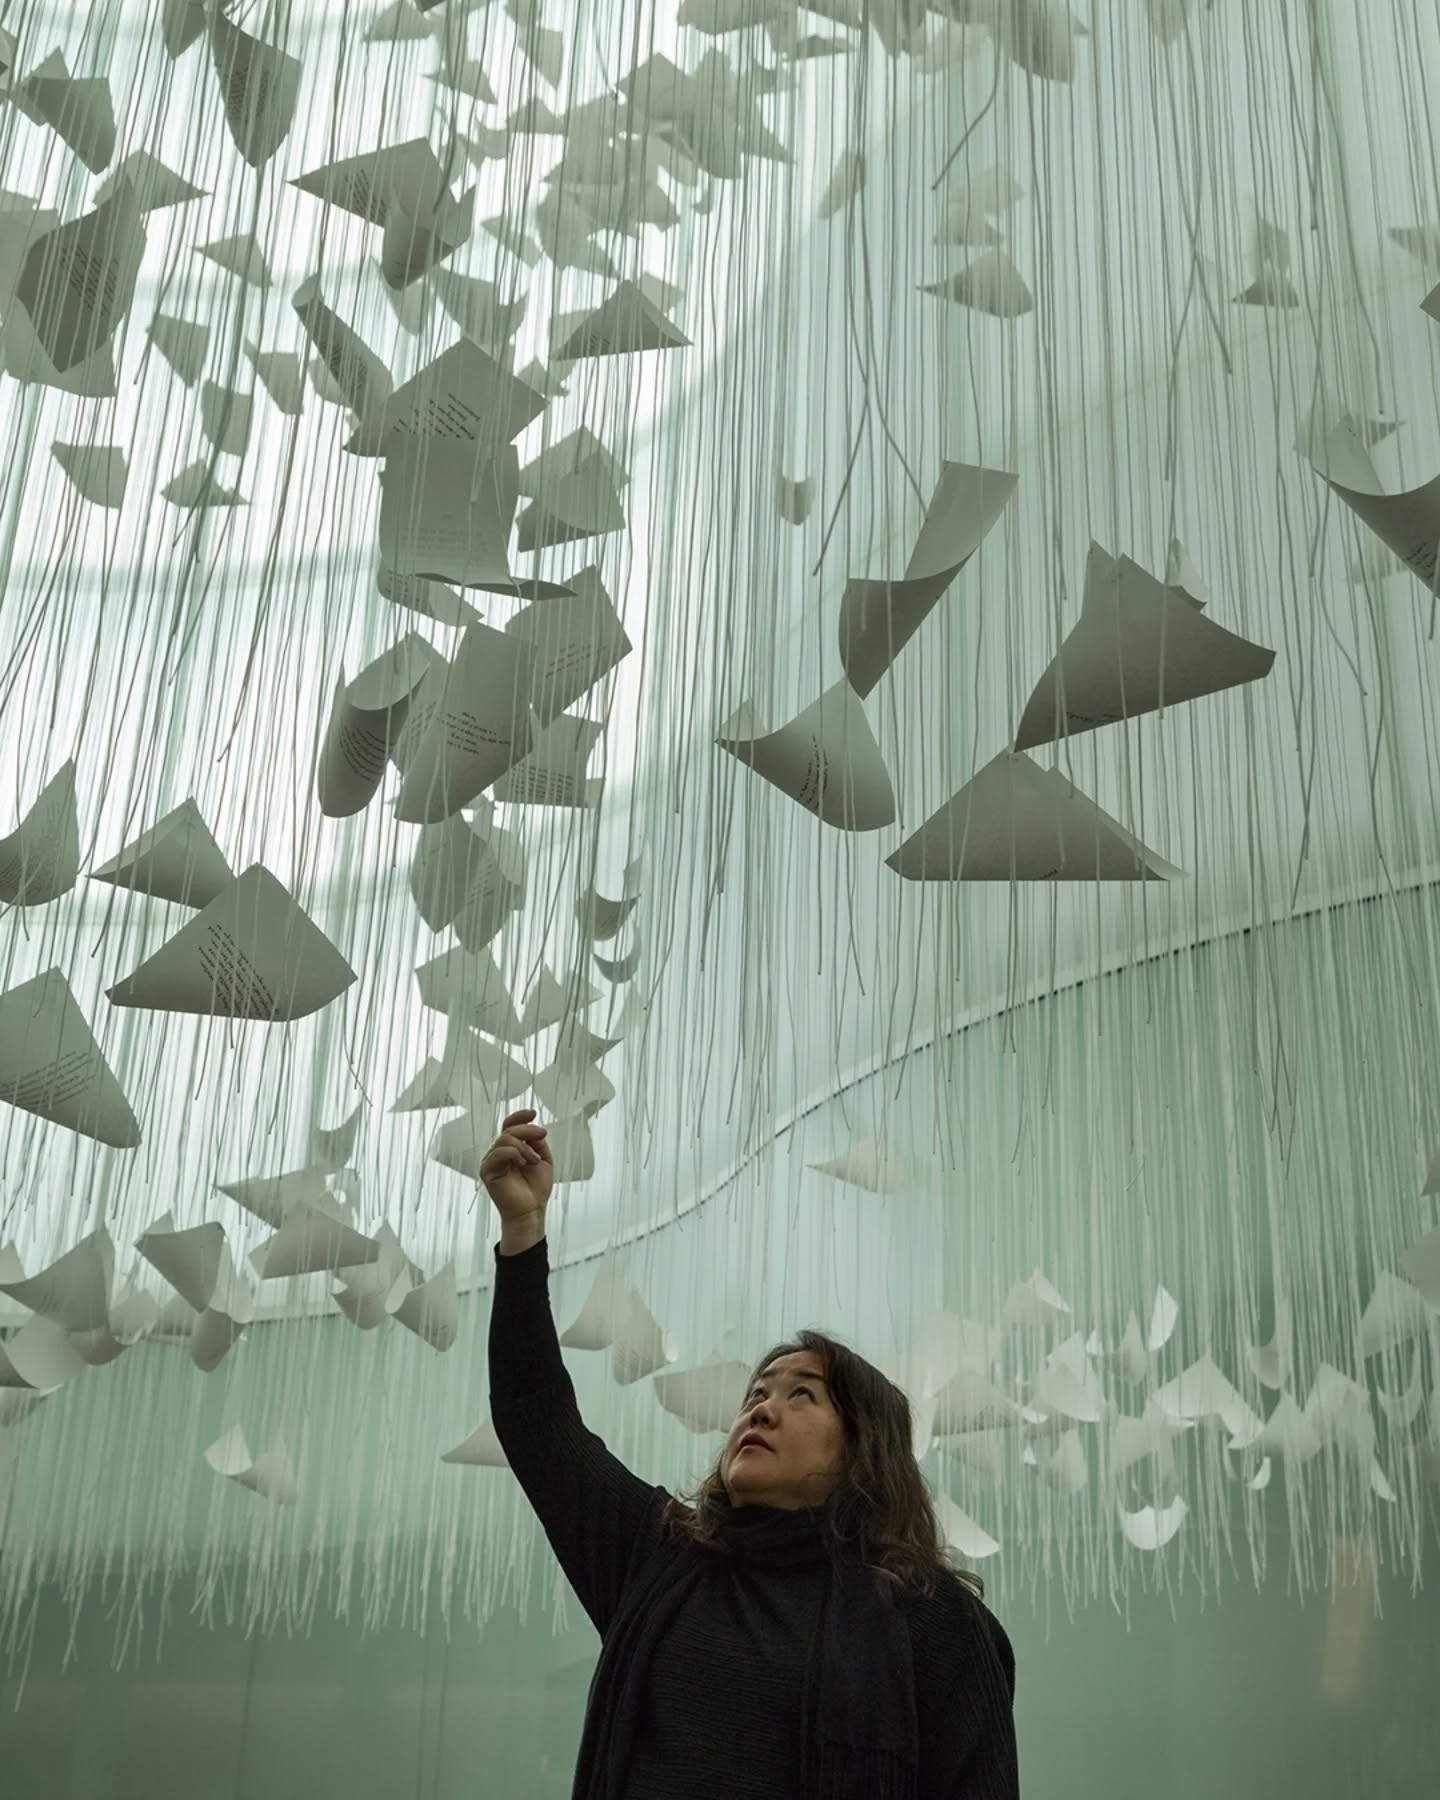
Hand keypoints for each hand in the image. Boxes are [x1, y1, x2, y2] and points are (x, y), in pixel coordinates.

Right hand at [481, 1109, 553, 1223]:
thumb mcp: (544, 1159)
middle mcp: (499, 1152)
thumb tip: (534, 1129)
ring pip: (504, 1139)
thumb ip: (538, 1143)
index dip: (519, 1116)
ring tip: (534, 1160)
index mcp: (511, 1148)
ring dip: (524, 1146)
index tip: (533, 1113)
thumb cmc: (536, 1188)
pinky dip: (514, 1153)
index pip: (509, 1125)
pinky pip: (498, 1153)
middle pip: (508, 1130)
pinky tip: (523, 1163)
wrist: (531, 1210)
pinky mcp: (487, 1171)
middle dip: (527, 1130)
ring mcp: (492, 1161)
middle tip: (542, 1136)